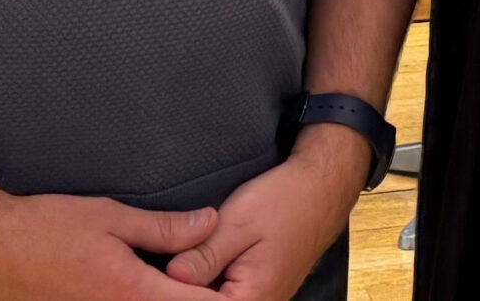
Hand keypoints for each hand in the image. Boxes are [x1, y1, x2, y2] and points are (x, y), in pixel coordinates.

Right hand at [0, 191, 220, 300]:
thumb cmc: (45, 230)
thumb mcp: (111, 218)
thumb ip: (165, 228)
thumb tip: (210, 223)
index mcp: (135, 295)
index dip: (224, 298)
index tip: (238, 285)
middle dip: (195, 299)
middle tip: (206, 281)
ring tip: (171, 285)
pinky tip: (138, 291)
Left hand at [166, 123, 364, 298]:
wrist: (321, 190)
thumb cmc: (283, 201)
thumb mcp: (237, 223)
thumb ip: (204, 255)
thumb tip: (171, 276)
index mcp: (253, 299)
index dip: (175, 288)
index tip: (157, 268)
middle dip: (186, 285)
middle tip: (173, 256)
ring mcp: (262, 300)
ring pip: (215, 298)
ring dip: (197, 283)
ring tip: (184, 255)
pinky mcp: (260, 290)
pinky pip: (227, 292)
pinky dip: (210, 280)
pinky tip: (201, 259)